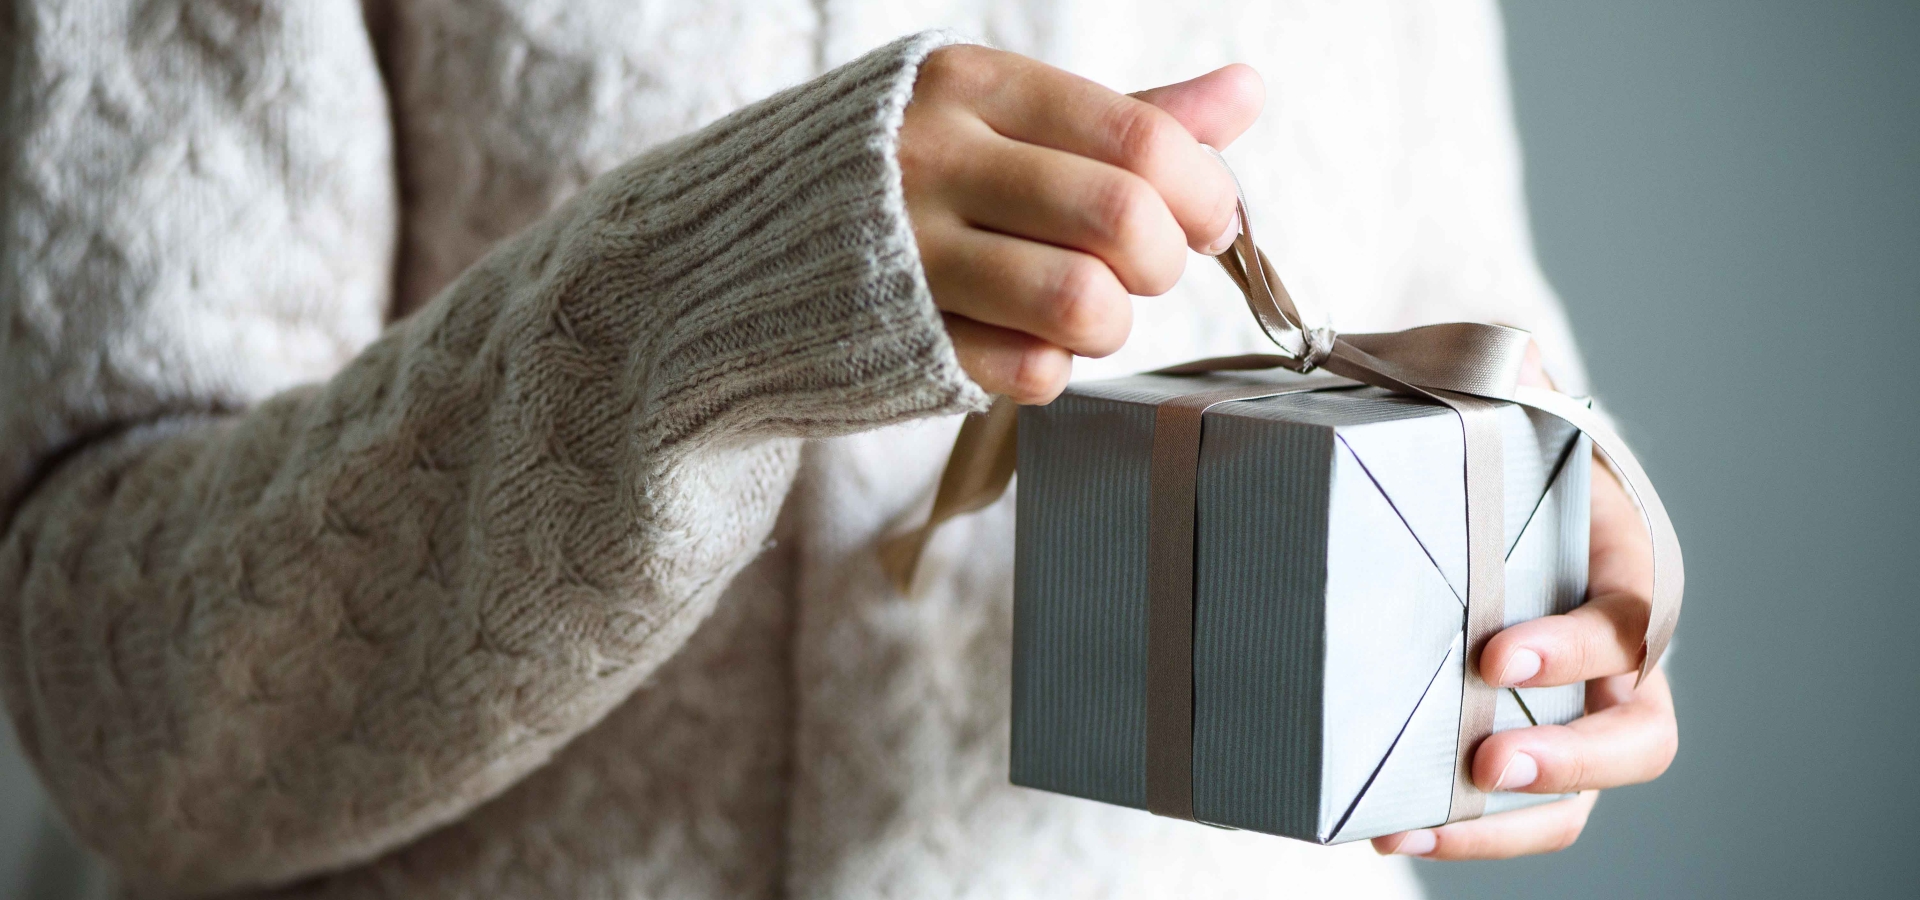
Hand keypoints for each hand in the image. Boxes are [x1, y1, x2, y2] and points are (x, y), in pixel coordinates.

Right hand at [901, 46, 1264, 402]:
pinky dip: (1050, 367)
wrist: (736, 251)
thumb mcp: (995, 119)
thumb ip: (1123, 116)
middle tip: (1142, 270)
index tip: (1206, 220)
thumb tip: (1244, 91)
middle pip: (1122, 218)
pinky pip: (1028, 371)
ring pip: (1082, 302)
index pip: (1137, 138)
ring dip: (1112, 324)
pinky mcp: (901, 341)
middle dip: (1164, 261)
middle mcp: (938, 162)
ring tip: (1085, 313)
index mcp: (974, 89)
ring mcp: (912, 256)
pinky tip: (1020, 340)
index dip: (1203, 192)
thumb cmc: (896, 179)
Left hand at [1373, 349, 1679, 858]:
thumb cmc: (1487, 444)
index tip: (1495, 653)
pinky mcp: (1512, 742)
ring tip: (1420, 822)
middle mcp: (1611, 655)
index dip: (1580, 647)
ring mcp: (1567, 712)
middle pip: (1640, 733)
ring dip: (1510, 823)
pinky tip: (1386, 826)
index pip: (1633, 618)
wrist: (1453, 491)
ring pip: (1579, 797)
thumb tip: (1517, 350)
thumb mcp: (1495, 400)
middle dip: (1575, 756)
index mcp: (1622, 566)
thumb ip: (1502, 374)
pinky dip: (1460, 830)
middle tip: (1490, 757)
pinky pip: (1509, 813)